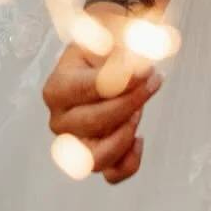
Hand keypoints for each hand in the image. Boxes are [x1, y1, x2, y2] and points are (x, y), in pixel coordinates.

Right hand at [42, 34, 159, 184]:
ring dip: (125, 134)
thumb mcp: (110, 36)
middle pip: (94, 123)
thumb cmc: (107, 50)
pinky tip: (140, 138)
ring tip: (140, 109)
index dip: (121, 82)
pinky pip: (112, 174)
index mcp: (57, 88)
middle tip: (153, 80)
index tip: (147, 69)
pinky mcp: (94, 157)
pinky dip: (129, 162)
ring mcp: (75, 144)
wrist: (108, 61)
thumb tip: (134, 67)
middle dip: (130, 102)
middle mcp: (60, 121)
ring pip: (97, 157)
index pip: (87, 90)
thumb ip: (119, 48)